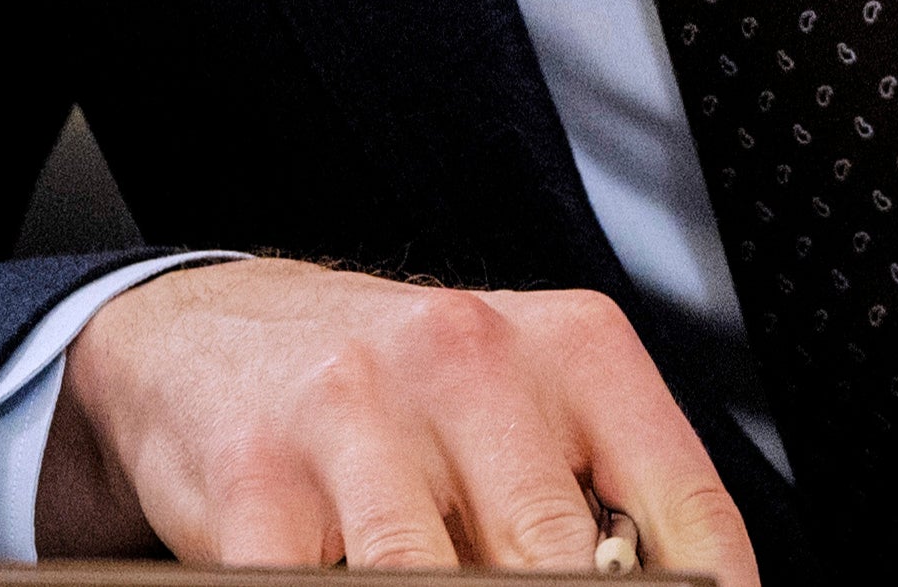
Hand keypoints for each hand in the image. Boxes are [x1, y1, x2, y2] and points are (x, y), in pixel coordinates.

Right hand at [36, 256, 755, 577]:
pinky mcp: (258, 481)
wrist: (218, 335)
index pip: (679, 501)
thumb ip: (596, 493)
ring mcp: (358, 415)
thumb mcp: (524, 403)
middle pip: (560, 555)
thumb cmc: (400, 390)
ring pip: (434, 581)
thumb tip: (666, 586)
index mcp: (571, 346)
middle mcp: (470, 359)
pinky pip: (316, 586)